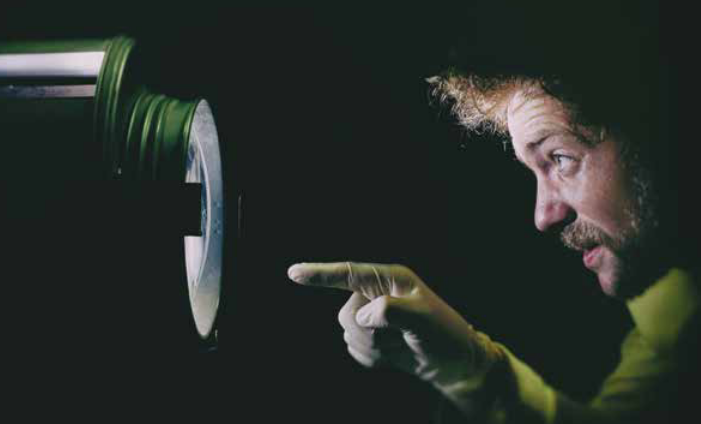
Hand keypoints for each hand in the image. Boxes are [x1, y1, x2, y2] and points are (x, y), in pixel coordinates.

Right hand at [288, 262, 506, 413]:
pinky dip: (371, 358)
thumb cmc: (445, 336)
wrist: (455, 364)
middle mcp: (377, 294)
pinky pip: (354, 349)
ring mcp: (373, 316)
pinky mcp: (372, 336)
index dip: (320, 274)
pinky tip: (394, 355)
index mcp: (390, 279)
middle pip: (346, 313)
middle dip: (368, 332)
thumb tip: (362, 315)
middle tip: (399, 338)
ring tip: (400, 346)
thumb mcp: (424, 319)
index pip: (349, 273)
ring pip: (348, 333)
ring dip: (372, 347)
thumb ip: (391, 311)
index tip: (293, 273)